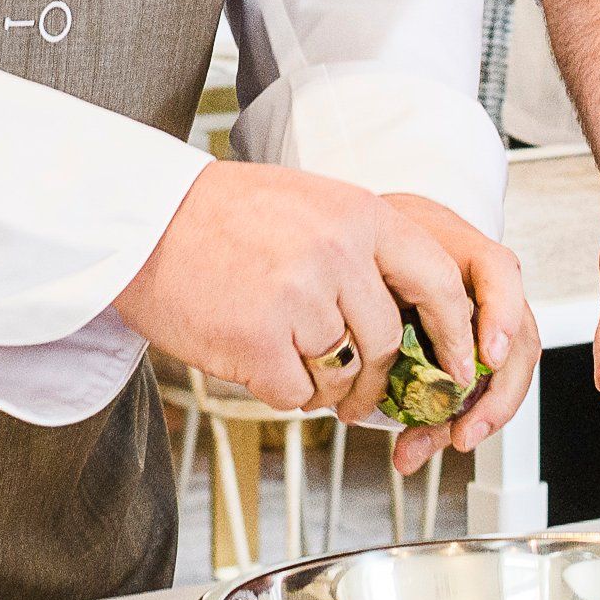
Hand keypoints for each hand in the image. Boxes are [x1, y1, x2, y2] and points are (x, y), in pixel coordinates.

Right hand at [115, 162, 485, 426]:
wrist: (141, 220)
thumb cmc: (219, 213)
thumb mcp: (311, 203)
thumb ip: (363, 249)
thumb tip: (411, 314)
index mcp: (360, 215)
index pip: (439, 283)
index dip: (455, 334)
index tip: (458, 367)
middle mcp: (337, 253)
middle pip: (387, 342)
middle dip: (377, 380)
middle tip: (360, 395)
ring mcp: (298, 299)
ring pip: (343, 374)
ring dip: (324, 385)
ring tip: (291, 364)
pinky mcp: (257, 340)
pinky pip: (296, 393)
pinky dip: (281, 390)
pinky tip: (257, 363)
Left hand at [371, 193, 540, 473]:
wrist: (387, 236)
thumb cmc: (384, 241)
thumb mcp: (377, 252)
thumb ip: (381, 290)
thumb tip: (365, 353)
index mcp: (467, 254)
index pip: (500, 274)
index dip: (502, 316)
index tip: (489, 356)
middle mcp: (491, 290)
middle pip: (520, 342)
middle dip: (497, 396)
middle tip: (466, 431)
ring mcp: (489, 321)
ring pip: (505, 374)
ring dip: (479, 418)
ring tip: (447, 443)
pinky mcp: (473, 350)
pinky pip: (477, 389)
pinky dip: (453, 420)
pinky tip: (422, 443)